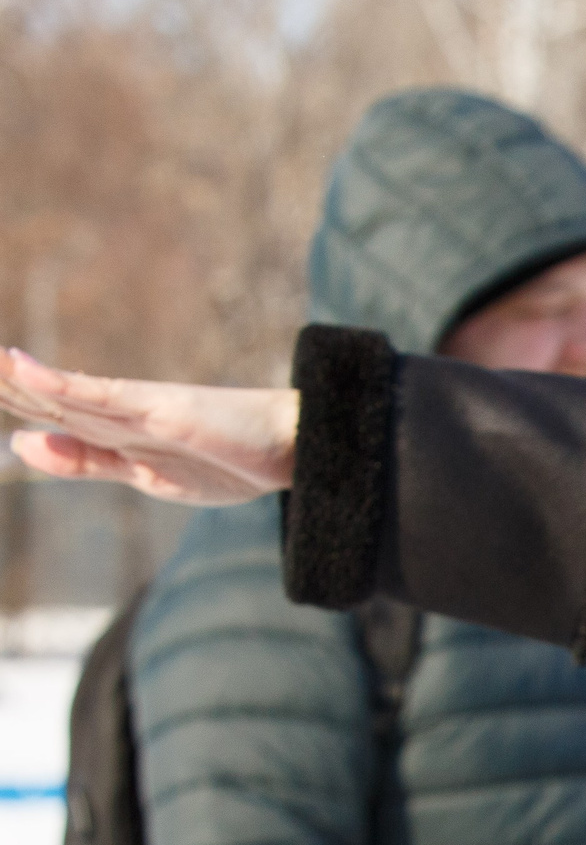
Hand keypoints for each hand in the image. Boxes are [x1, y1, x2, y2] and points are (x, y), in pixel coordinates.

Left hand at [0, 347, 296, 503]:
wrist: (296, 449)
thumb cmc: (236, 462)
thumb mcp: (148, 477)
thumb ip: (86, 460)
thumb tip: (23, 443)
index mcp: (116, 430)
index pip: (49, 410)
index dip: (8, 396)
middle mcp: (121, 412)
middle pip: (46, 395)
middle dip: (2, 386)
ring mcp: (139, 407)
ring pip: (60, 392)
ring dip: (12, 377)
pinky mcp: (160, 407)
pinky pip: (100, 395)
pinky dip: (57, 382)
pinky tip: (19, 367)